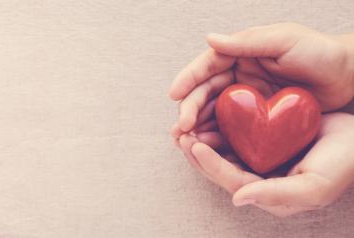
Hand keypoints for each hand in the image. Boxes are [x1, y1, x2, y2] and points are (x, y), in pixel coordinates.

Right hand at [169, 23, 353, 134]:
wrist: (347, 77)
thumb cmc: (320, 53)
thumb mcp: (284, 40)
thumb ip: (247, 42)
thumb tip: (210, 38)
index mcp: (241, 54)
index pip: (207, 65)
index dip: (188, 79)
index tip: (173, 93)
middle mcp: (239, 75)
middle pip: (205, 92)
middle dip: (189, 108)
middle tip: (180, 127)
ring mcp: (246, 98)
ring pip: (213, 111)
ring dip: (197, 125)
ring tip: (185, 140)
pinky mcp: (255, 117)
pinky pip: (230, 126)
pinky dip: (217, 135)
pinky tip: (207, 145)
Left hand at [178, 113, 353, 216]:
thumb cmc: (339, 165)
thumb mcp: (313, 186)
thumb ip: (276, 195)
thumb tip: (238, 199)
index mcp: (266, 191)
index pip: (231, 179)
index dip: (210, 164)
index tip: (194, 146)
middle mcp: (258, 175)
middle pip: (220, 166)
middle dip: (198, 152)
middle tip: (180, 134)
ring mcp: (259, 156)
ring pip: (223, 149)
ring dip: (203, 137)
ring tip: (184, 125)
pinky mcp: (262, 138)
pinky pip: (235, 132)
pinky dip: (219, 124)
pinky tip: (207, 112)